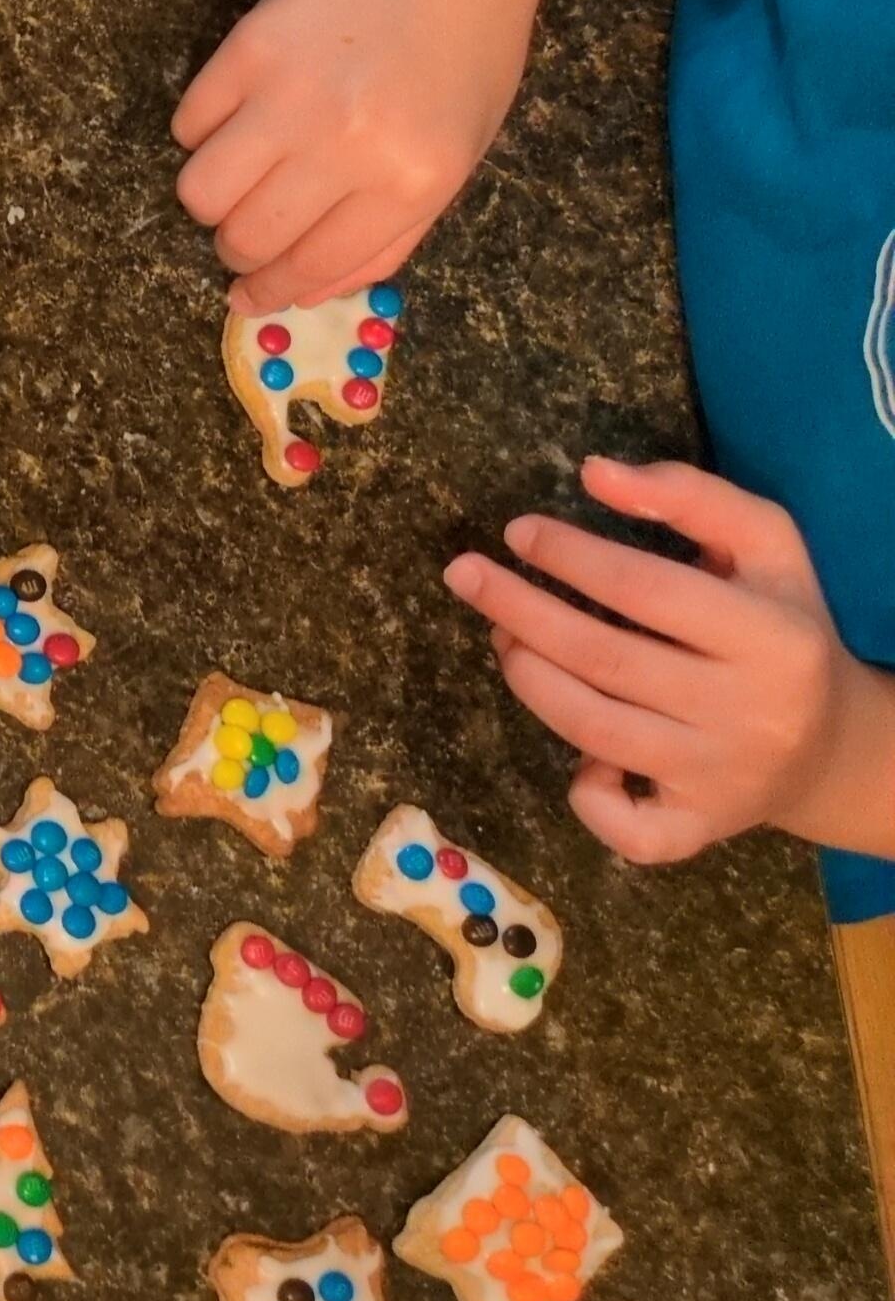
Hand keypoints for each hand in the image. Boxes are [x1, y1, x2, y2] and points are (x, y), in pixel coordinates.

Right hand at [173, 0, 531, 312]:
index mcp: (410, 181)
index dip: (271, 290)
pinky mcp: (249, 46)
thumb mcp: (453, 159)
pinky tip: (238, 114)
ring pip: (201, 189)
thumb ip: (387, 235)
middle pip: (246, 236)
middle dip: (236, 250)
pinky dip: (203, 132)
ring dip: (211, 197)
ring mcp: (292, 92)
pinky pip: (189, 122)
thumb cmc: (466, 55)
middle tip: (243, 234)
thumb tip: (301, 290)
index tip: (248, 294)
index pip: (311, 268)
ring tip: (238, 175)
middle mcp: (348, 144)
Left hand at [444, 457, 894, 863]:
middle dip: (520, 610)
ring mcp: (721, 777)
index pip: (648, 589)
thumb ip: (690, 496)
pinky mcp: (701, 829)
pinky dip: (586, 795)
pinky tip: (580, 757)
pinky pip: (625, 829)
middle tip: (467, 574)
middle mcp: (750, 711)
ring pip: (594, 730)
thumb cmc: (782, 627)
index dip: (571, 556)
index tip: (516, 531)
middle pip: (605, 658)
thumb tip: (595, 472)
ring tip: (501, 636)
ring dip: (528, 677)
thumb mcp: (766, 546)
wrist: (834, 744)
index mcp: (773, 635)